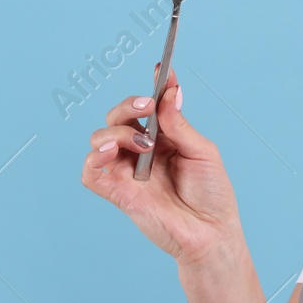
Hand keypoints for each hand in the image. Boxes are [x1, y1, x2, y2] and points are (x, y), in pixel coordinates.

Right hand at [78, 62, 241, 267]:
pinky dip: (93, 159)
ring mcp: (128, 172)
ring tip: (141, 143)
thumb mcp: (202, 152)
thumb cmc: (212, 195)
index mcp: (163, 139)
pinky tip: (110, 153)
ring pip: (100, 139)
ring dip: (116, 131)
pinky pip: (90, 172)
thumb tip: (169, 93)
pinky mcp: (117, 193)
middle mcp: (141, 152)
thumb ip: (180, 124)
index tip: (162, 68)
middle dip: (129, 105)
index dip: (153, 87)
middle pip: (118, 117)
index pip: (149, 107)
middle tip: (147, 106)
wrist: (212, 233)